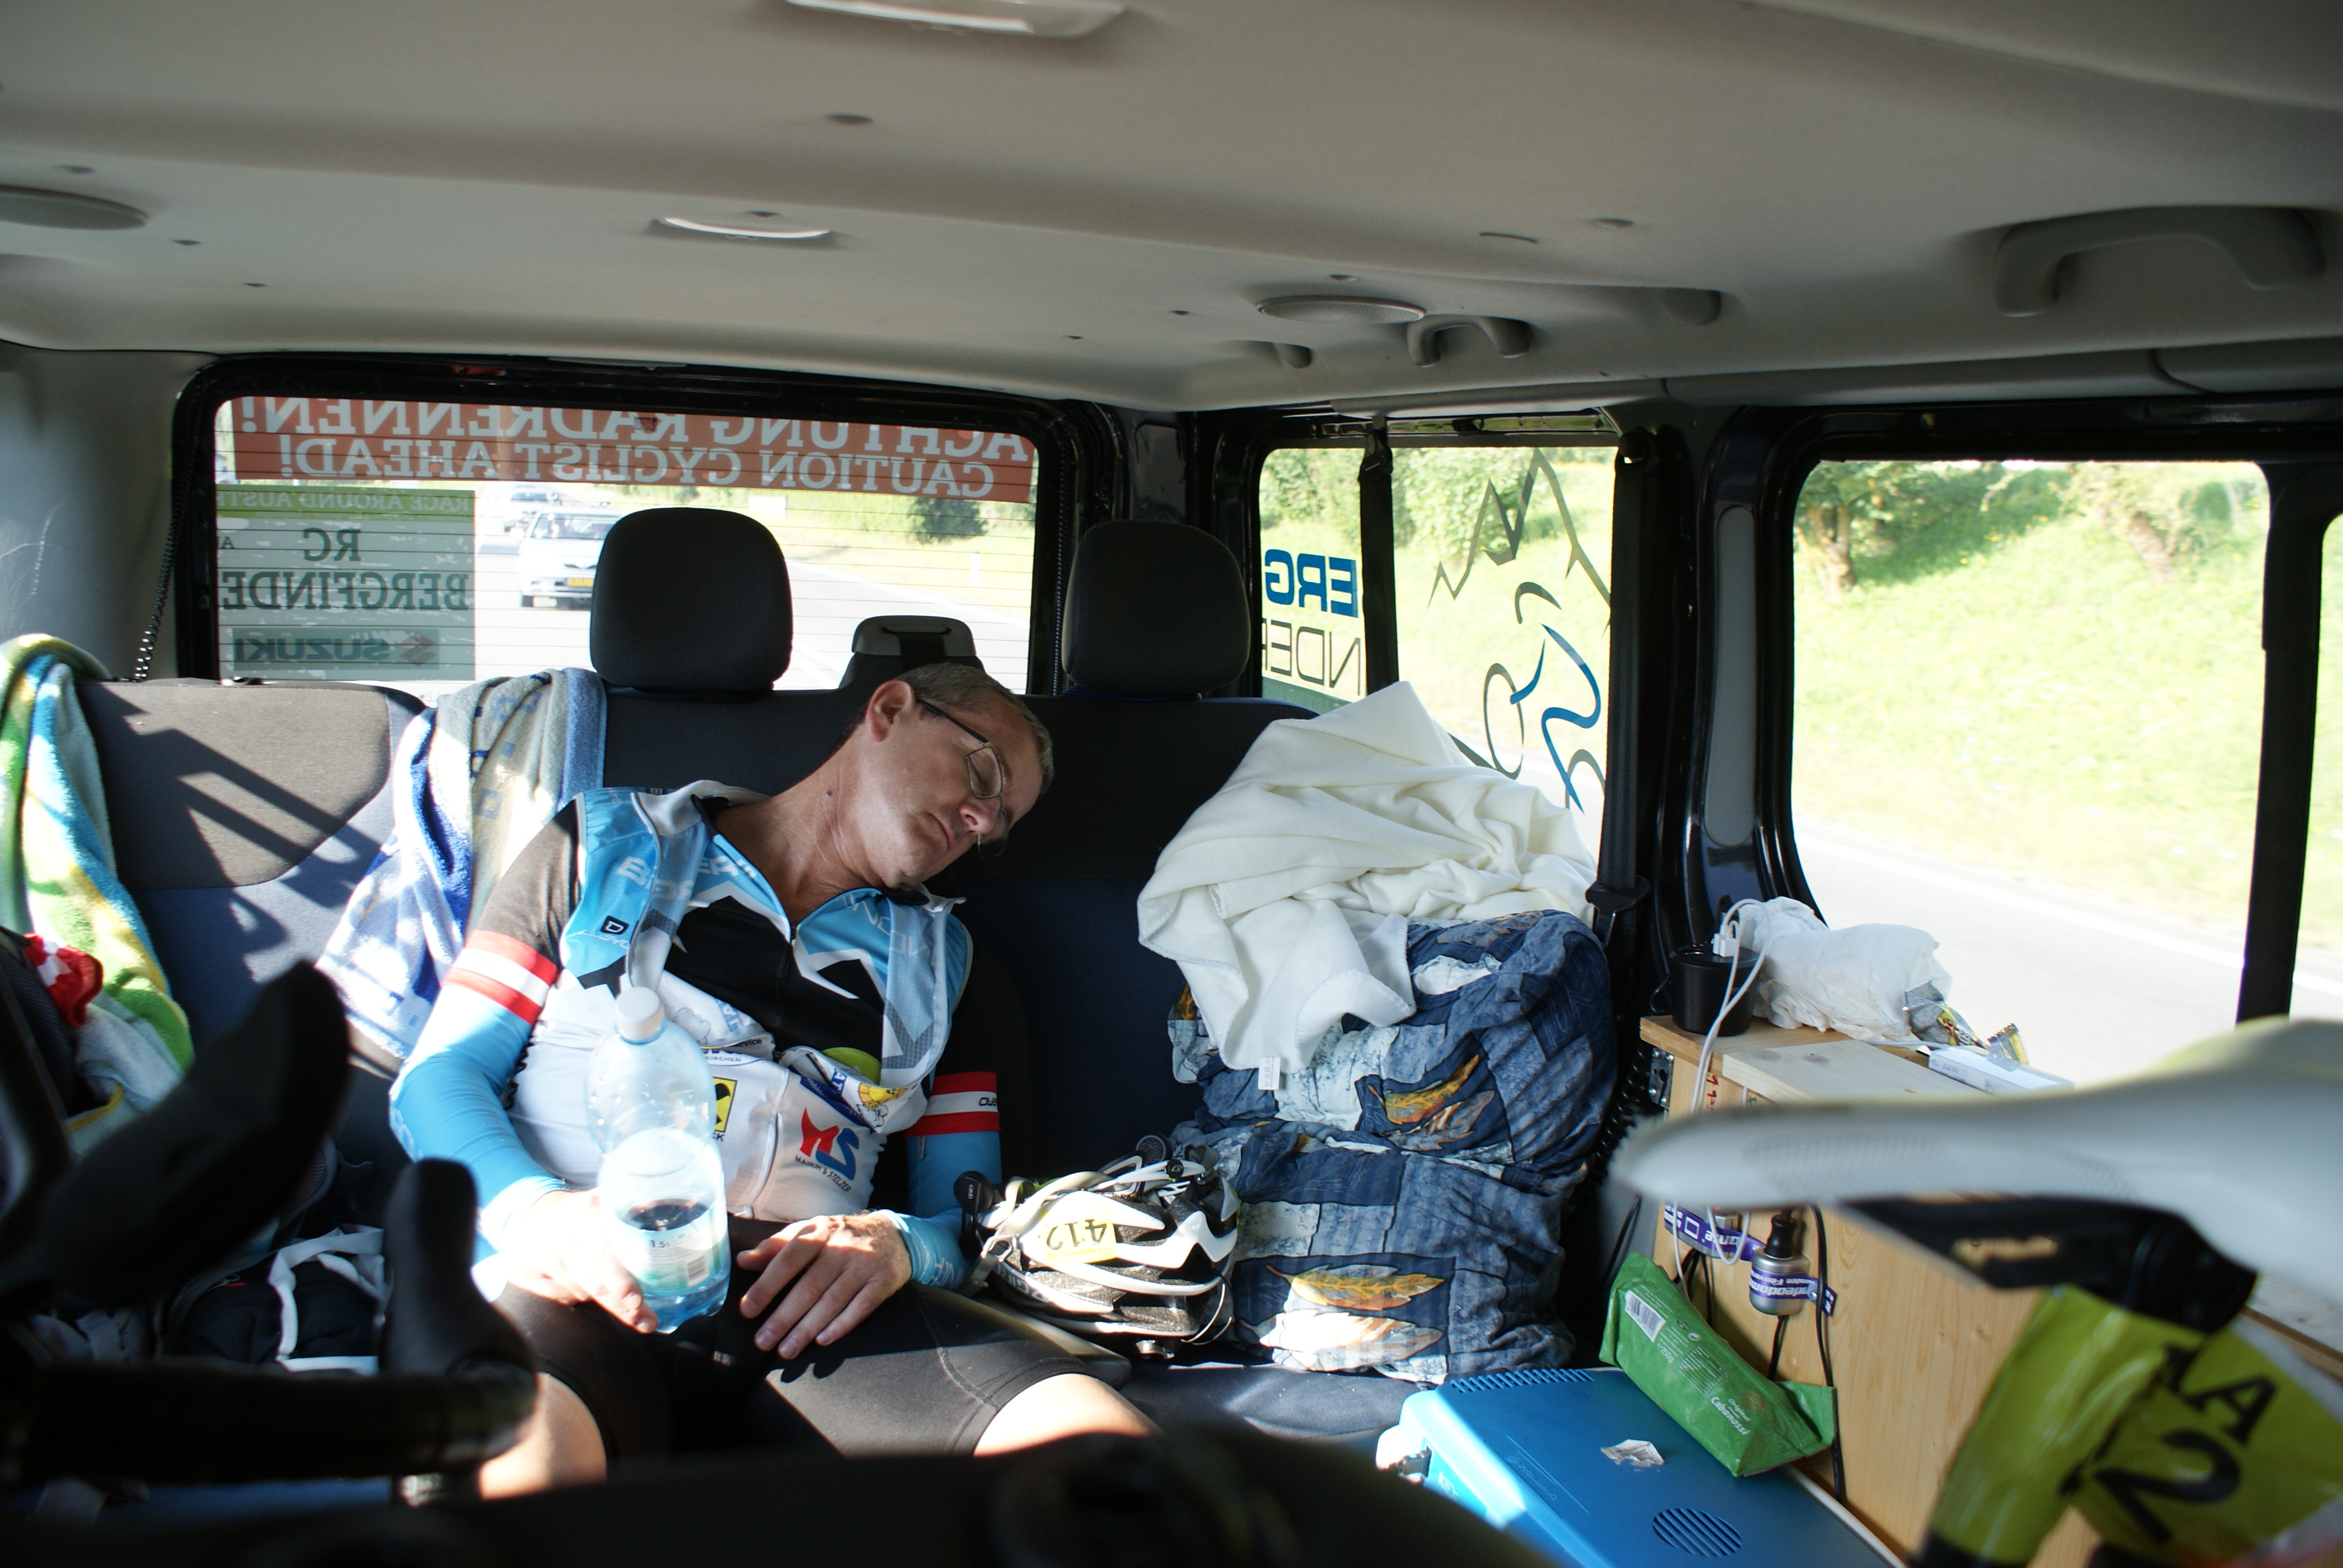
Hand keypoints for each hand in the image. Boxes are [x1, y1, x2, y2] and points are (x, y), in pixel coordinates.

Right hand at [499, 1188, 658, 1333]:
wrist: (529, 1214)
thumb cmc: (582, 1212)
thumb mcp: (605, 1200)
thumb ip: (637, 1208)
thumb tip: (687, 1214)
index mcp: (583, 1212)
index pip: (601, 1252)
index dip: (618, 1280)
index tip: (636, 1300)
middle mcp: (559, 1234)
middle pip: (593, 1281)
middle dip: (621, 1304)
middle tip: (645, 1321)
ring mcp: (540, 1257)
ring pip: (580, 1292)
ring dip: (607, 1303)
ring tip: (633, 1312)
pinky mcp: (524, 1275)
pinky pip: (561, 1298)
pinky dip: (579, 1300)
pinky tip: (589, 1293)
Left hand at [736, 1212, 911, 1357]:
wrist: (893, 1233)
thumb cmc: (841, 1237)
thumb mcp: (810, 1232)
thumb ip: (776, 1246)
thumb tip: (743, 1260)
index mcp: (819, 1232)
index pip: (788, 1259)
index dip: (767, 1285)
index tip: (747, 1309)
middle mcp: (842, 1247)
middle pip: (809, 1286)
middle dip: (783, 1317)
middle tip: (763, 1341)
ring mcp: (865, 1264)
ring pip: (832, 1300)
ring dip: (807, 1329)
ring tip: (787, 1349)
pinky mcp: (884, 1280)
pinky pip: (861, 1306)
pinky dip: (842, 1324)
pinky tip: (823, 1340)